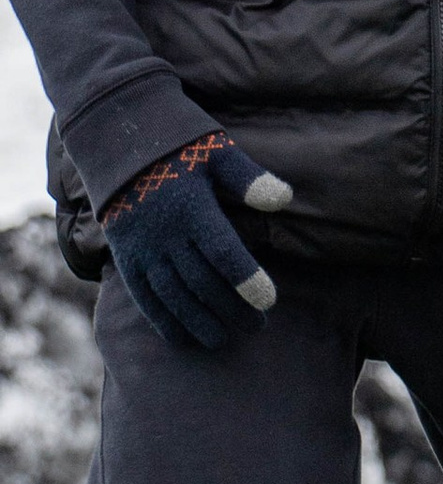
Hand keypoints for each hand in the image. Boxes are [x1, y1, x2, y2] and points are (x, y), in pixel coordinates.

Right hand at [101, 131, 293, 349]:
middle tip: (258, 325)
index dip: (246, 279)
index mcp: (192, 208)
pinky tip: (185, 339)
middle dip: (231, 308)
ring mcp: (143, 250)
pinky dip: (164, 321)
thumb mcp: (217, 151)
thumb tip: (283, 198)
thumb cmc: (180, 146)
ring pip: (173, 296)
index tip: (270, 301)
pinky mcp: (126, 259)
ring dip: (200, 322)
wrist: (118, 144)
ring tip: (226, 339)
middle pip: (201, 282)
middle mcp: (165, 234)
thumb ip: (248, 178)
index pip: (223, 253)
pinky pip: (144, 298)